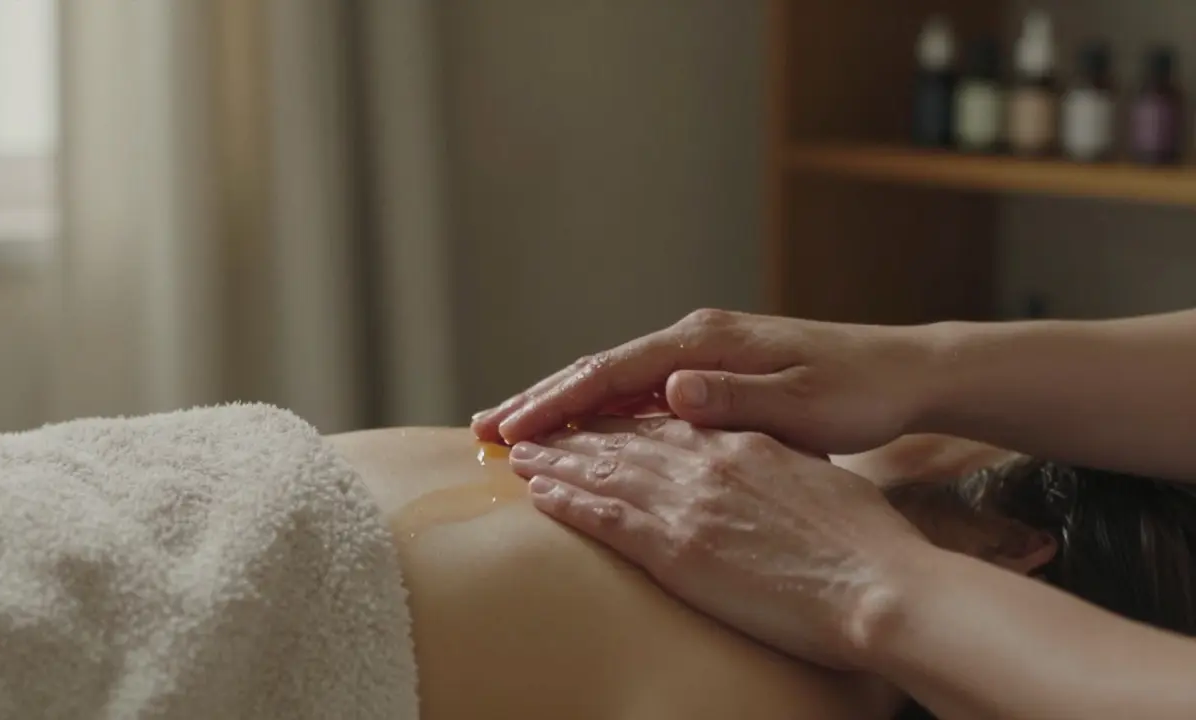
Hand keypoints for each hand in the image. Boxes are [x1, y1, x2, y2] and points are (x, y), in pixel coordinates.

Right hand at [472, 309, 937, 454]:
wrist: (902, 370)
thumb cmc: (857, 391)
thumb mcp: (802, 403)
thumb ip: (734, 399)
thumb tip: (670, 391)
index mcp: (707, 343)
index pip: (612, 373)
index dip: (557, 402)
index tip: (512, 431)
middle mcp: (695, 339)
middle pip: (599, 369)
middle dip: (541, 399)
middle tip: (486, 428)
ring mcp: (702, 352)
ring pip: (614, 378)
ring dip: (564, 403)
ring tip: (516, 429)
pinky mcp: (713, 369)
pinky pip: (640, 389)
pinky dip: (602, 408)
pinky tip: (583, 429)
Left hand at [507, 416, 927, 669]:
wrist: (877, 581)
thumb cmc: (862, 536)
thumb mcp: (816, 474)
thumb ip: (769, 454)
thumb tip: (749, 451)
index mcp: (738, 439)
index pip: (661, 419)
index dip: (618, 415)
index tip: (588, 414)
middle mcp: (704, 460)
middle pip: (621, 435)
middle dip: (569, 428)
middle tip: (530, 424)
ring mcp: (686, 501)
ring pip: (602, 469)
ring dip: (555, 459)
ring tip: (518, 451)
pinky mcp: (675, 547)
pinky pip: (604, 516)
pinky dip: (566, 501)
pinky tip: (537, 493)